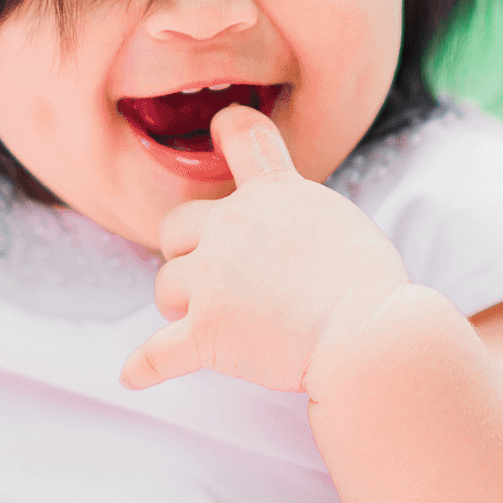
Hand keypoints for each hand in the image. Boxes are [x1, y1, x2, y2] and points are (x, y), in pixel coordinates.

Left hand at [120, 103, 411, 395]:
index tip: (222, 127)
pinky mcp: (207, 333)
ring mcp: (214, 280)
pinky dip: (145, 367)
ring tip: (210, 319)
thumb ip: (297, 213)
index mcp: (273, 192)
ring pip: (166, 285)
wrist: (369, 335)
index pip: (243, 137)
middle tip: (213, 274)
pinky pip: (158, 352)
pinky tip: (133, 375)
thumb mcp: (338, 220)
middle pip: (177, 227)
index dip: (229, 129)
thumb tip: (281, 234)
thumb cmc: (369, 284)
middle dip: (188, 250)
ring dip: (181, 303)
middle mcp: (233, 226)